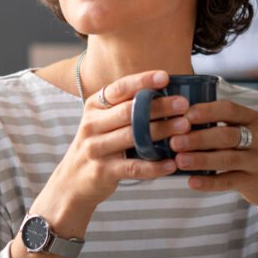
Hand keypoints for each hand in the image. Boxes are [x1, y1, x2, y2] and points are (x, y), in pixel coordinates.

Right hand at [33, 70, 192, 230]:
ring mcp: (95, 148)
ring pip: (132, 137)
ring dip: (161, 131)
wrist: (72, 181)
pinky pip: (133, 167)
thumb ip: (124, 109)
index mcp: (93, 107)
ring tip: (184, 128)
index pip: (118, 89)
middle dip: (158, 106)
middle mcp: (91, 125)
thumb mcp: (101, 122)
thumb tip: (164, 94)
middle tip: (183, 104)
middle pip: (128, 112)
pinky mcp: (102, 171)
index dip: (141, 81)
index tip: (164, 77)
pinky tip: (172, 164)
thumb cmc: (97, 146)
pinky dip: (154, 166)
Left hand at [169, 100, 257, 208]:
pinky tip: (192, 182)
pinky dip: (210, 182)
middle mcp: (257, 138)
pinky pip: (230, 181)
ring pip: (229, 159)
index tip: (184, 115)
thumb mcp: (242, 131)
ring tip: (180, 160)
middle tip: (174, 141)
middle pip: (227, 135)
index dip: (206, 111)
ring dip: (202, 159)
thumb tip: (175, 119)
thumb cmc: (249, 150)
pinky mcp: (254, 182)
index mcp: (250, 119)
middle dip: (199, 138)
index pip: (229, 110)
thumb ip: (217, 124)